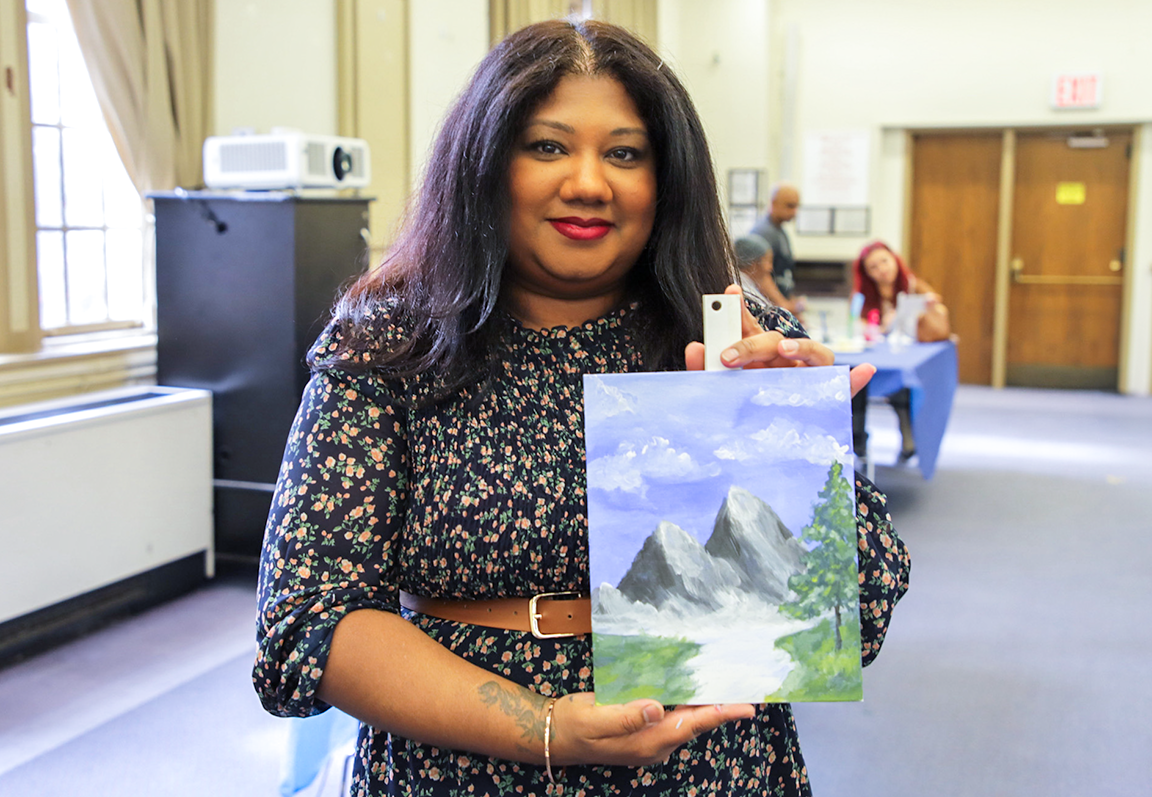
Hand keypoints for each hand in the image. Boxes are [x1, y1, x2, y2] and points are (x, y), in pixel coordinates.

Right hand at [549, 693, 755, 767]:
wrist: (554, 735)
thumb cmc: (573, 726)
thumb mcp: (595, 719)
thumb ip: (626, 716)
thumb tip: (656, 708)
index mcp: (648, 742)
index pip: (692, 725)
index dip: (721, 714)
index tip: (747, 706)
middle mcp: (655, 743)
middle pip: (696, 722)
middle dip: (722, 705)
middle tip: (747, 686)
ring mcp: (650, 737)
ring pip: (687, 717)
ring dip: (707, 701)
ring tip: (729, 682)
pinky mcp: (643, 728)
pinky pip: (674, 714)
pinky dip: (688, 699)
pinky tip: (694, 685)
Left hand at [685, 284, 874, 396]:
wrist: (764, 446)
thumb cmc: (742, 408)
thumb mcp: (718, 389)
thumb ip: (701, 369)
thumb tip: (692, 346)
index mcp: (759, 354)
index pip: (750, 327)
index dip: (740, 309)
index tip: (728, 293)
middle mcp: (785, 358)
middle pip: (773, 341)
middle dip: (751, 345)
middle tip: (728, 357)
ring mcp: (808, 375)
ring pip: (814, 354)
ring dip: (801, 347)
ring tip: (784, 349)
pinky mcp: (828, 396)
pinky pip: (845, 387)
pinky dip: (856, 378)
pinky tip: (864, 371)